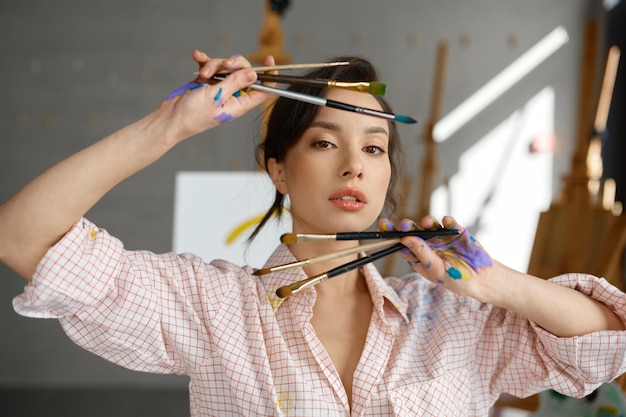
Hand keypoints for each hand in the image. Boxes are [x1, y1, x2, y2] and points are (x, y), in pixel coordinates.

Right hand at [159, 50, 274, 142]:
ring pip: (226, 67)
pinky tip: (197, 57)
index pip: (262, 90)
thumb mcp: (216, 97)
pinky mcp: (207, 82)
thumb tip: (254, 74)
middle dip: (234, 64)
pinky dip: (204, 60)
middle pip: (244, 72)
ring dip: (214, 65)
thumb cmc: (193, 115)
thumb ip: (235, 83)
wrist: (171, 118)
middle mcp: (232, 95)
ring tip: (203, 73)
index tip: (269, 60)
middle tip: (225, 65)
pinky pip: (210, 65)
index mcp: (240, 103)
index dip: (269, 76)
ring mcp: (220, 88)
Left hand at [378, 215, 493, 299]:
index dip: (391, 234)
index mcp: (418, 256)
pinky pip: (450, 223)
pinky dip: (447, 221)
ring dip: (427, 222)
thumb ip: (422, 253)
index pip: (400, 243)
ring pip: (430, 225)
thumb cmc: (456, 279)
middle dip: (408, 226)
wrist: (482, 280)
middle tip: (405, 224)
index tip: (383, 224)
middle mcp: (427, 244)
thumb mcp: (436, 269)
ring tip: (427, 222)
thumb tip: (404, 238)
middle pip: (413, 231)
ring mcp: (441, 237)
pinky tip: (447, 221)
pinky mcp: (456, 231)